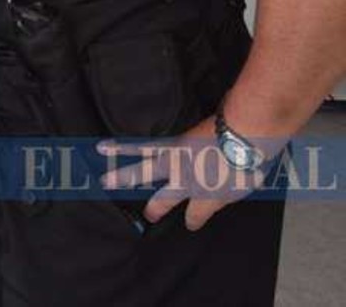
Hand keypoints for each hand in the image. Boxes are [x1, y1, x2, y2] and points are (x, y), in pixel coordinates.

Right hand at [99, 117, 278, 229]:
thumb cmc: (250, 160)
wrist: (245, 130)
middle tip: (147, 216)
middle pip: (165, 198)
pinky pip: (146, 146)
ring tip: (104, 181)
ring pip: (144, 169)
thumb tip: (210, 195)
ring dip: (123, 175)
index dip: (192, 219)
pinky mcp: (173, 141)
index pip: (195, 214)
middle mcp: (186, 180)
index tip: (190, 223)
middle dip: (156, 208)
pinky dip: (127, 148)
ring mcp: (177, 160)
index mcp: (206, 195)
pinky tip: (108, 147)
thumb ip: (223, 195)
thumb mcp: (244, 186)